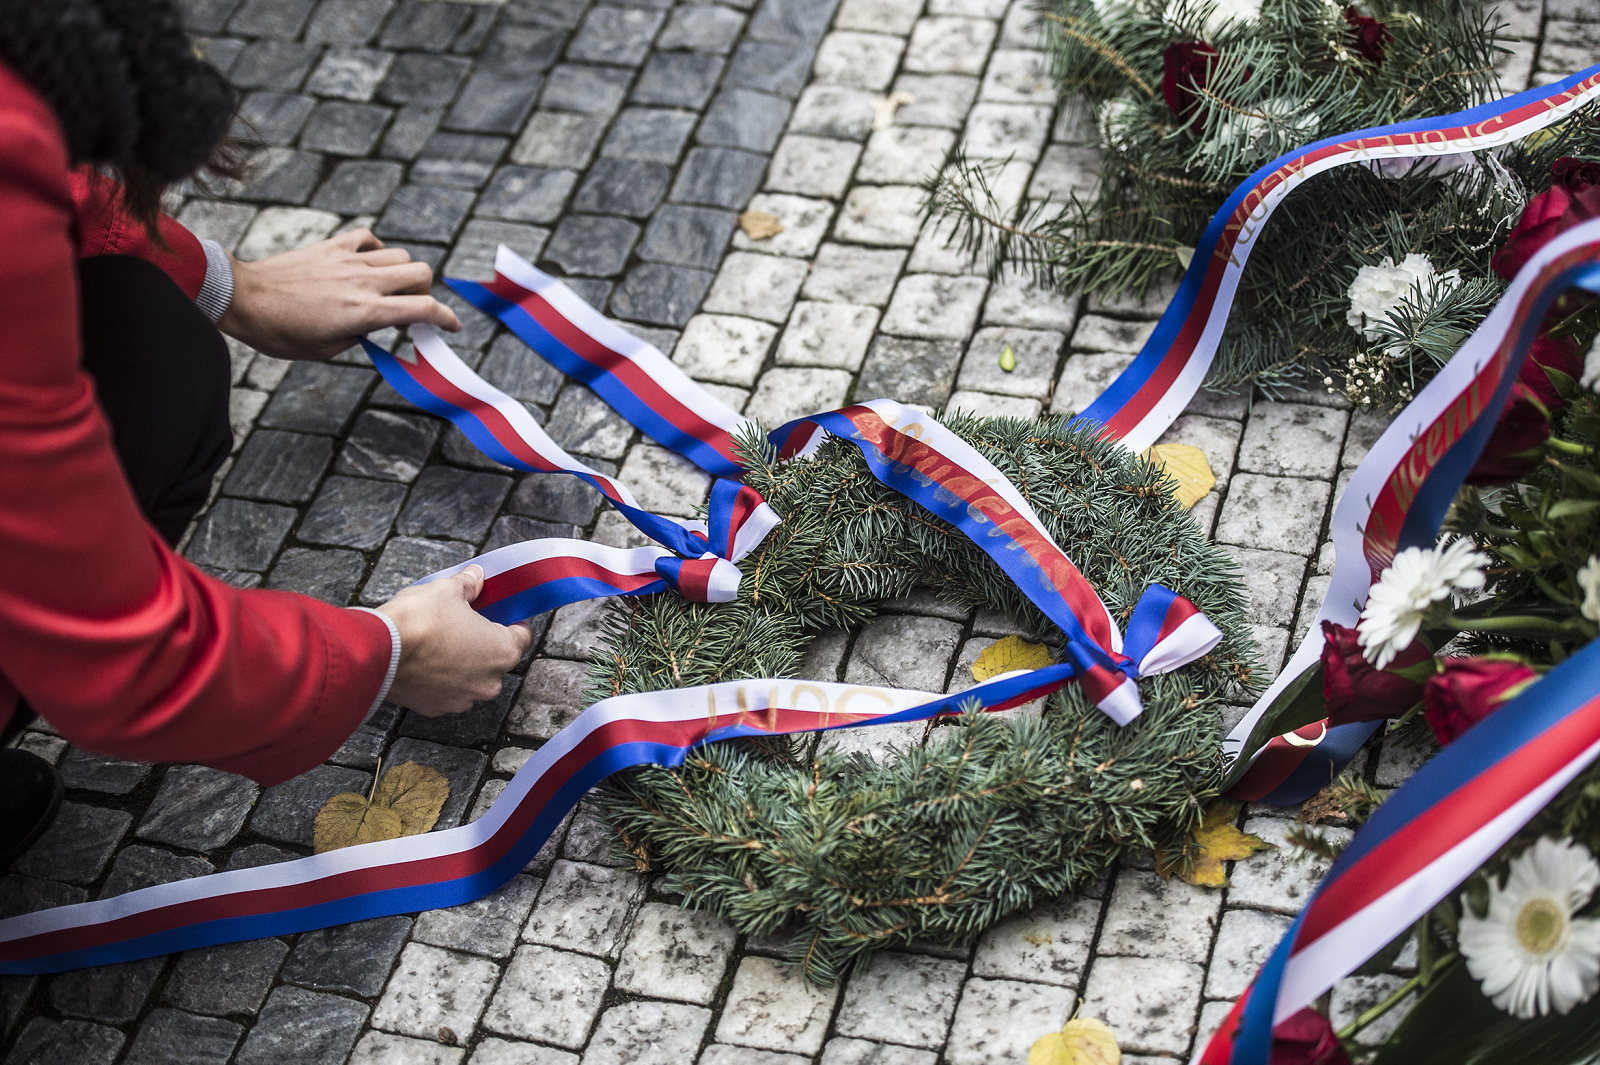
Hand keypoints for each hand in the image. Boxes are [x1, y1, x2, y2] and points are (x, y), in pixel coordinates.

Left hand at [217, 229, 460, 360]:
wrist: (244, 298)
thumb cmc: (281, 332)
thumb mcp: (327, 350)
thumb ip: (361, 336)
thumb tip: (377, 327)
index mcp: (364, 312)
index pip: (423, 309)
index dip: (446, 318)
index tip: (452, 326)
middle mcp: (362, 281)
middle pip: (420, 273)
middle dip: (425, 292)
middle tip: (411, 308)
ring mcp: (348, 259)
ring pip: (400, 255)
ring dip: (403, 273)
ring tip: (388, 289)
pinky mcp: (333, 246)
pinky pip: (369, 239)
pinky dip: (377, 250)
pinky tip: (368, 264)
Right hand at [376, 566, 534, 716]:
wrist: (379, 652)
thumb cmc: (420, 621)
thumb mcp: (447, 589)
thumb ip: (468, 584)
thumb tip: (475, 577)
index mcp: (502, 652)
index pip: (523, 638)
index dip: (514, 623)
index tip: (504, 614)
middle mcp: (488, 682)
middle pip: (496, 659)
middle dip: (484, 642)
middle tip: (465, 624)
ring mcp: (462, 699)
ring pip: (471, 678)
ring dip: (462, 663)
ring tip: (441, 642)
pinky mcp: (435, 707)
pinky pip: (446, 690)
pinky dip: (439, 678)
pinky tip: (424, 661)